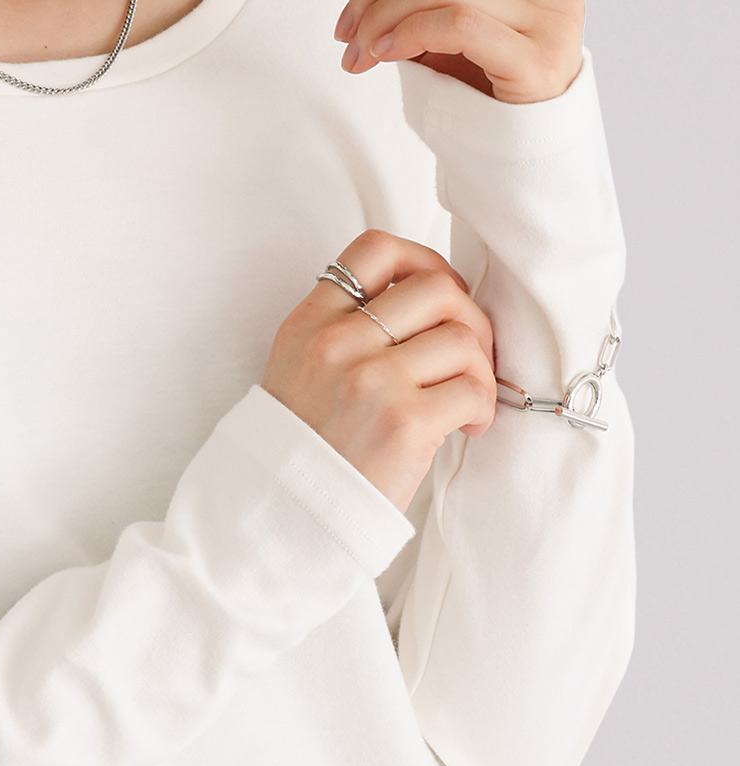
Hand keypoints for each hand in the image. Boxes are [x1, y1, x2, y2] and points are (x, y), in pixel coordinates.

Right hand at [261, 230, 497, 511]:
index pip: (375, 250)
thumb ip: (346, 329)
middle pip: (435, 288)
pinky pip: (474, 390)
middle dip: (468, 319)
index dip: (422, 261)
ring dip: (479, 370)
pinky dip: (482, 409)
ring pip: (463, 338)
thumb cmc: (303, 448)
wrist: (283, 514)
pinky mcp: (405, 422)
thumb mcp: (299, 369)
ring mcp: (371, 380)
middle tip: (466, 357)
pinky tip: (464, 428)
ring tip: (463, 401)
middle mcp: (337, 342)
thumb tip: (429, 300)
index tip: (437, 299)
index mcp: (309, 323)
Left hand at [330, 0, 584, 104]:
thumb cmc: (481, 97)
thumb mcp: (432, 35)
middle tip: (345, 30)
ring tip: (358, 52)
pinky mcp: (538, 59)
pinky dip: (408, 33)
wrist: (518, 164)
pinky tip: (384, 56)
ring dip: (381, 15)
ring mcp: (548, 19)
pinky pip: (457, 23)